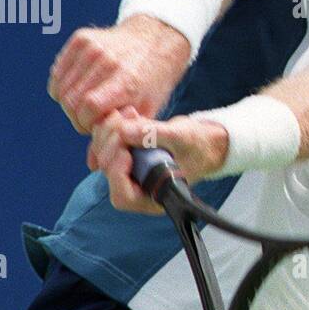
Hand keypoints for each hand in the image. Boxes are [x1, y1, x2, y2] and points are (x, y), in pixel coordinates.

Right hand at [48, 16, 191, 134]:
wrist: (156, 38)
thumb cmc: (153, 79)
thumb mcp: (146, 110)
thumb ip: (120, 136)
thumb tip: (93, 165)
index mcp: (126, 81)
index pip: (88, 110)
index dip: (86, 124)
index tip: (95, 127)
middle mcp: (107, 62)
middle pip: (70, 101)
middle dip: (76, 117)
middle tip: (90, 118)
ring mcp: (92, 48)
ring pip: (61, 88)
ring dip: (69, 103)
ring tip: (87, 105)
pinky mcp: (81, 39)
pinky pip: (58, 72)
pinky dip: (63, 85)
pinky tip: (79, 89)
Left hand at [90, 107, 229, 213]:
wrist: (205, 140)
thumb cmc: (199, 146)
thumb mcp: (182, 138)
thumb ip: (154, 136)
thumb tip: (124, 131)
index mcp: (154, 196)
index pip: (122, 195)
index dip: (117, 173)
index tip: (125, 151)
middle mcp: (139, 188)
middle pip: (109, 171)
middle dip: (110, 144)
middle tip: (122, 121)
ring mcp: (132, 172)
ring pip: (104, 155)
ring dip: (109, 131)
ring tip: (129, 113)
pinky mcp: (128, 156)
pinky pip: (109, 143)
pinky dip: (113, 126)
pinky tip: (129, 113)